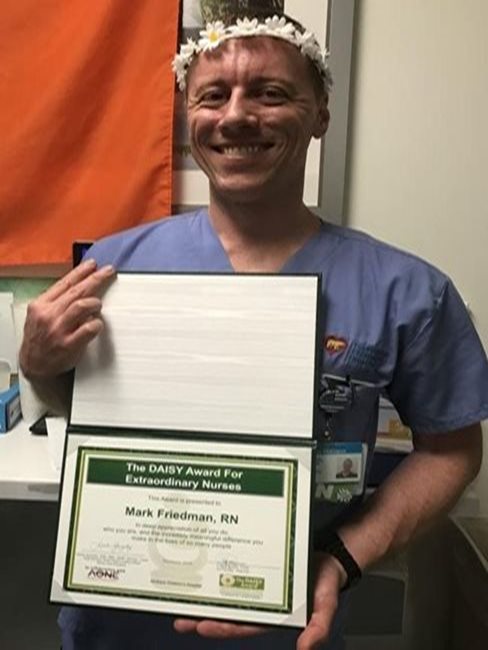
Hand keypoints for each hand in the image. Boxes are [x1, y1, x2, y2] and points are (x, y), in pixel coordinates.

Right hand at [19, 259, 114, 378]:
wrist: (33, 365)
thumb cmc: (40, 339)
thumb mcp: (39, 315)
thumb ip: (56, 301)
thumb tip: (78, 285)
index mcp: (41, 305)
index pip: (64, 283)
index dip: (81, 271)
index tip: (93, 264)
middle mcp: (49, 315)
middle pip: (76, 291)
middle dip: (95, 279)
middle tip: (108, 272)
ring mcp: (58, 329)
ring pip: (82, 306)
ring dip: (95, 303)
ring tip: (98, 305)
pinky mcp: (68, 344)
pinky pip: (89, 328)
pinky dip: (96, 323)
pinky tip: (97, 324)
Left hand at [173, 552, 345, 646]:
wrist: (329, 558)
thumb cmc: (326, 582)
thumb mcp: (326, 606)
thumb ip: (318, 627)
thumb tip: (306, 648)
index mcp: (274, 616)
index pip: (243, 625)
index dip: (222, 627)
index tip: (202, 625)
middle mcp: (262, 604)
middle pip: (228, 614)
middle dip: (203, 618)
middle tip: (180, 619)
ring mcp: (257, 587)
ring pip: (227, 598)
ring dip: (206, 602)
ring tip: (182, 604)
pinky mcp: (256, 570)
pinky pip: (234, 577)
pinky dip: (219, 580)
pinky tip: (203, 579)